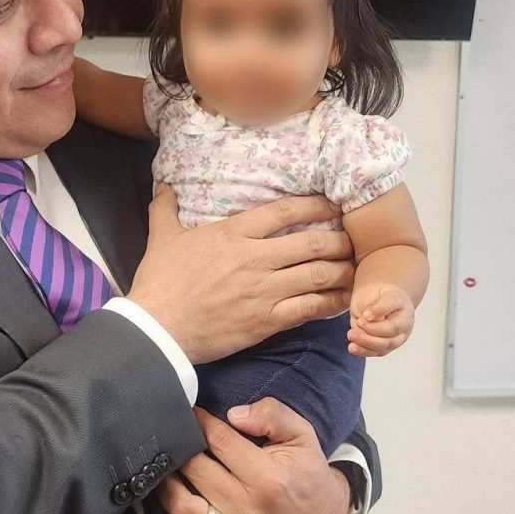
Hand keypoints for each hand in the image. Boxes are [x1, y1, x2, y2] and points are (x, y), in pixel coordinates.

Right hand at [127, 186, 354, 363]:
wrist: (158, 328)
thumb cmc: (160, 281)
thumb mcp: (162, 238)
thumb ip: (166, 209)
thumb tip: (164, 185)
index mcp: (234, 233)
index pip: (285, 211)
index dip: (315, 206)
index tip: (333, 205)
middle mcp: (256, 258)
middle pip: (313, 243)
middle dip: (339, 240)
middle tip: (353, 240)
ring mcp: (264, 291)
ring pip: (318, 275)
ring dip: (343, 271)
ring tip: (356, 269)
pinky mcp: (267, 321)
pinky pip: (310, 309)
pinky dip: (331, 303)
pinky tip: (343, 300)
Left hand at [154, 399, 350, 513]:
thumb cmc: (307, 471)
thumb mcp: (301, 433)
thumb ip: (272, 415)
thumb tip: (234, 414)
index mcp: (267, 477)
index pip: (218, 440)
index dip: (200, 421)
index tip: (192, 412)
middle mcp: (248, 508)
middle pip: (196, 470)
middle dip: (181, 447)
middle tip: (176, 435)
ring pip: (187, 510)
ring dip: (168, 486)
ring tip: (166, 468)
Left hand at [348, 284, 413, 356]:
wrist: (378, 300)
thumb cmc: (379, 295)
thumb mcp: (378, 292)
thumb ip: (378, 305)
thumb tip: (368, 317)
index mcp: (402, 307)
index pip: (393, 312)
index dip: (378, 316)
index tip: (365, 314)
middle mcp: (403, 325)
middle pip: (389, 336)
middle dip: (370, 332)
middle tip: (357, 323)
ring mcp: (396, 338)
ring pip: (382, 347)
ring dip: (365, 343)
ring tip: (351, 335)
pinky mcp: (385, 347)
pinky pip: (375, 352)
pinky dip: (363, 351)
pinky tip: (352, 347)